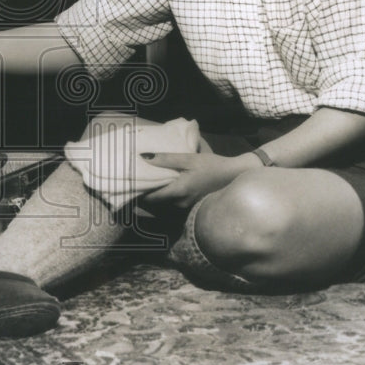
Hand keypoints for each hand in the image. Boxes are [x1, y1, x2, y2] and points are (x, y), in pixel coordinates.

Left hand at [140, 152, 260, 208]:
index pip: (151, 198)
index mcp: (178, 192)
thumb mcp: (189, 158)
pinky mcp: (192, 205)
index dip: (138, 192)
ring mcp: (187, 207)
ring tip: (147, 182)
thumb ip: (166, 159)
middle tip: (135, 181)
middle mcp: (181, 204)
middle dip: (145, 193)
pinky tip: (164, 185)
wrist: (235, 176)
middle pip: (156, 203)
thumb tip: (144, 157)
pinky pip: (173, 203)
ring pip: (164, 204)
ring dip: (155, 195)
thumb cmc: (212, 166)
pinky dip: (166, 196)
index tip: (130, 183)